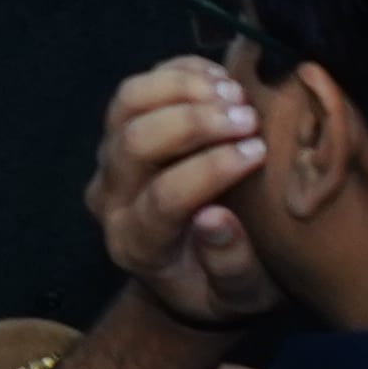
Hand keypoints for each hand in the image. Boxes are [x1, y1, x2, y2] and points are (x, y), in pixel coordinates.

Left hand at [80, 57, 275, 328]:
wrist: (190, 270)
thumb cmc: (220, 286)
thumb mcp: (240, 296)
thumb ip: (230, 265)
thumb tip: (215, 217)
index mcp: (137, 245)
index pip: (162, 198)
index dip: (210, 170)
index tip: (257, 154)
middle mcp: (111, 197)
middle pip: (134, 142)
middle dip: (194, 122)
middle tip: (248, 118)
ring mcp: (110, 158)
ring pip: (126, 104)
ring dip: (181, 88)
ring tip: (235, 92)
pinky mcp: (121, 127)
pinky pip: (138, 86)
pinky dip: (177, 72)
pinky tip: (221, 77)